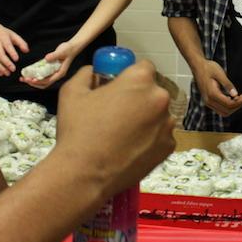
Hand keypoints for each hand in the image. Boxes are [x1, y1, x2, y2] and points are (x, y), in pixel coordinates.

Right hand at [0, 24, 28, 76]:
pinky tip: (1, 73)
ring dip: (1, 68)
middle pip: (0, 55)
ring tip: (8, 73)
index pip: (7, 46)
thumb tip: (27, 51)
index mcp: (3, 38)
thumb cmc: (3, 34)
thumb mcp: (14, 35)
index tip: (17, 59)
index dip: (12, 53)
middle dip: (6, 63)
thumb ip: (21, 43)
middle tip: (13, 69)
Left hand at [19, 40, 79, 88]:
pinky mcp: (50, 69)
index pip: (48, 80)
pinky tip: (28, 72)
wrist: (72, 47)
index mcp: (60, 73)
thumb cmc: (68, 50)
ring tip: (24, 78)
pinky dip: (35, 75)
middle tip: (25, 79)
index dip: (39, 81)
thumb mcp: (62, 51)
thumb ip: (54, 55)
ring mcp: (53, 73)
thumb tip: (46, 58)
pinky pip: (42, 75)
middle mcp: (56, 75)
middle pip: (44, 84)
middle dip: (33, 83)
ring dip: (33, 81)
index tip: (32, 80)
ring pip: (42, 81)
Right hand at [53, 61, 175, 196]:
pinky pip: (161, 136)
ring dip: (146, 118)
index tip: (119, 88)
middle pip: (153, 91)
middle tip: (118, 113)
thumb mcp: (72, 91)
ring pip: (158, 114)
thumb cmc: (77, 130)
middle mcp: (160, 98)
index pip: (144, 67)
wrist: (85, 175)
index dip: (130, 75)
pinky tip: (130, 148)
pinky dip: (150, 139)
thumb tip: (95, 72)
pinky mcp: (169, 147)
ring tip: (123, 134)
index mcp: (140, 80)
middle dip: (139, 98)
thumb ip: (87, 74)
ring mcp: (167, 124)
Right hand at [191, 60, 241, 116]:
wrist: (198, 66)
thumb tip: (235, 94)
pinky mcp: (208, 101)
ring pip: (223, 112)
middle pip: (227, 110)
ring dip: (233, 107)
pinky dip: (228, 106)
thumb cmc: (208, 68)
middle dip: (238, 105)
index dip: (239, 102)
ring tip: (240, 98)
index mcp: (212, 94)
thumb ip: (228, 85)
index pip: (228, 104)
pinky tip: (233, 98)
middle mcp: (208, 100)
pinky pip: (220, 108)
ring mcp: (207, 102)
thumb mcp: (220, 73)